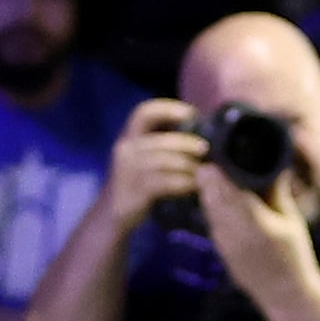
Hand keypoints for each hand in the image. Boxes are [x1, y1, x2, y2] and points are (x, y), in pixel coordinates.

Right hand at [102, 99, 207, 230]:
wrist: (115, 212)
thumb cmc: (139, 179)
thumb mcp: (146, 155)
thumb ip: (165, 141)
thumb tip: (201, 127)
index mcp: (130, 136)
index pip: (144, 112)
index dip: (168, 108)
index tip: (192, 114)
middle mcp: (126, 150)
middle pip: (160, 140)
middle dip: (186, 142)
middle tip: (204, 149)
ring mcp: (128, 172)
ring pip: (163, 162)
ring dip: (188, 165)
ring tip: (202, 171)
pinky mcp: (135, 191)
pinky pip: (164, 183)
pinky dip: (183, 183)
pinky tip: (193, 186)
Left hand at [195, 162, 319, 311]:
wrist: (283, 293)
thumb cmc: (295, 255)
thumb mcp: (293, 222)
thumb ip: (278, 195)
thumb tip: (275, 167)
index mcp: (259, 227)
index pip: (232, 198)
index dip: (218, 180)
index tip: (211, 162)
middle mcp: (237, 236)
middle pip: (215, 203)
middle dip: (208, 182)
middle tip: (206, 161)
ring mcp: (226, 245)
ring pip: (210, 212)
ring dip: (208, 193)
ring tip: (209, 174)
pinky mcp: (220, 250)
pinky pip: (212, 222)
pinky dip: (212, 207)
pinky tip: (215, 196)